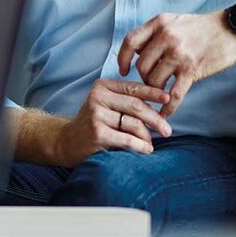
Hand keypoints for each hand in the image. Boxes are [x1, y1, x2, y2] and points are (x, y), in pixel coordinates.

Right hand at [49, 79, 172, 165]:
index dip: (154, 93)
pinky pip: (127, 139)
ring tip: (150, 143)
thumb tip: (160, 104)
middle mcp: (98, 98)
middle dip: (156, 118)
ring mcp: (96, 115)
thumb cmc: (93, 123)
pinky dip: (140, 146)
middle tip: (167, 129)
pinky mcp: (97, 133)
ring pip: (134, 124)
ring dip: (147, 136)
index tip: (169, 99)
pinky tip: (146, 149)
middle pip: (136, 106)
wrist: (66, 142)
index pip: (133, 87)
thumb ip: (125, 100)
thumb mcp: (105, 105)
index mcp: (102, 87)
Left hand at [117, 12, 235, 117]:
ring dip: (155, 91)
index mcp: (159, 23)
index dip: (122, 58)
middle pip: (141, 66)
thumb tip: (138, 52)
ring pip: (154, 81)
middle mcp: (166, 36)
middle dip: (144, 78)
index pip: (130, 42)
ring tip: (161, 92)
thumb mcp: (175, 20)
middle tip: (151, 82)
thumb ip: (156, 33)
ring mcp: (179, 54)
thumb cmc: (203, 26)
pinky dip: (167, 108)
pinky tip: (164, 114)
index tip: (122, 70)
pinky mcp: (192, 70)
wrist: (233, 29)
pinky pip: (173, 94)